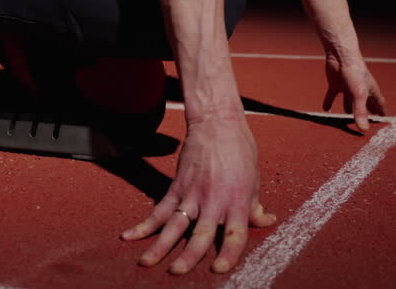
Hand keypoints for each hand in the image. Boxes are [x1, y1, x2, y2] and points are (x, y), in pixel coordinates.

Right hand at [121, 115, 276, 273]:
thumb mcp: (254, 178)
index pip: (235, 235)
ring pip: (174, 225)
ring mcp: (193, 194)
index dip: (229, 255)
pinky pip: (159, 209)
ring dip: (160, 245)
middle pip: (201, 235)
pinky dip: (144, 224)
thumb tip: (266, 221)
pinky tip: (129, 236)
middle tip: (177, 272)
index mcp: (238, 202)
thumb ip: (255, 206)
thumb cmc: (240, 149)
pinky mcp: (177, 186)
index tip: (219, 269)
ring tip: (146, 262)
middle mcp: (214, 201)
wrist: (217, 122)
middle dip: (188, 256)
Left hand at [323, 54, 386, 131]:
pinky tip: (326, 109)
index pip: (379, 104)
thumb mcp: (358, 94)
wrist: (340, 55)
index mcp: (370, 91)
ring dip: (347, 109)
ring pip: (348, 102)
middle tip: (366, 124)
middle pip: (364, 104)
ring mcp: (347, 87)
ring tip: (346, 119)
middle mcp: (360, 89)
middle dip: (365, 113)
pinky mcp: (335, 84)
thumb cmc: (354, 72)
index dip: (381, 112)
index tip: (384, 120)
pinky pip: (331, 96)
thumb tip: (364, 129)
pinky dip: (328, 102)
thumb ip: (360, 112)